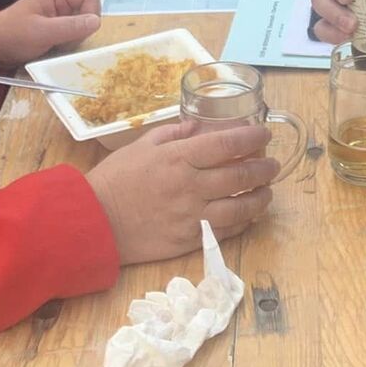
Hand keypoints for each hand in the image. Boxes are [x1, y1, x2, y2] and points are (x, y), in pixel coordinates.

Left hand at [0, 0, 100, 67]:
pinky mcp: (60, 25)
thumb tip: (97, 22)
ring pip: (85, 23)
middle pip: (90, 9)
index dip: (91, 13)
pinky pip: (76, 32)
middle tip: (65, 40)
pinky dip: (71, 42)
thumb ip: (70, 26)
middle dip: (82, 28)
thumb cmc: (12, 35)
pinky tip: (57, 47)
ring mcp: (62, 12)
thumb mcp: (41, 32)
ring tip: (57, 44)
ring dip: (76, 37)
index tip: (80, 31)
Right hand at [87, 122, 278, 264]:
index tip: (265, 134)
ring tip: (267, 191)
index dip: (252, 137)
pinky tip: (249, 215)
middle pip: (240, 174)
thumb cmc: (115, 179)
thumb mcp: (142, 145)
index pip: (227, 143)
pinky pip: (225, 231)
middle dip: (263, 168)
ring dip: (260, 197)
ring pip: (240, 207)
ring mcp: (191, 216)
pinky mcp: (188, 240)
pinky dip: (243, 222)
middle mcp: (191, 186)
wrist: (93, 222)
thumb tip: (199, 126)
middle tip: (272, 164)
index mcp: (179, 158)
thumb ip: (174, 134)